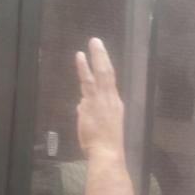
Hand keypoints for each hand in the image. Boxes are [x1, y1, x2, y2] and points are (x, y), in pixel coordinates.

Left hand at [75, 38, 124, 160]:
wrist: (107, 153)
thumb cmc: (105, 145)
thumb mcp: (99, 126)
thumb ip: (90, 112)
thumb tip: (82, 104)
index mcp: (115, 105)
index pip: (110, 83)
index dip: (106, 68)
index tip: (102, 56)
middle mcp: (111, 100)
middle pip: (108, 74)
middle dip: (103, 57)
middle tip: (97, 42)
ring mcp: (102, 100)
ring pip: (100, 73)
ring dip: (96, 57)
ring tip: (92, 44)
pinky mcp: (93, 102)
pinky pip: (88, 81)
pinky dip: (84, 68)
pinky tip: (80, 58)